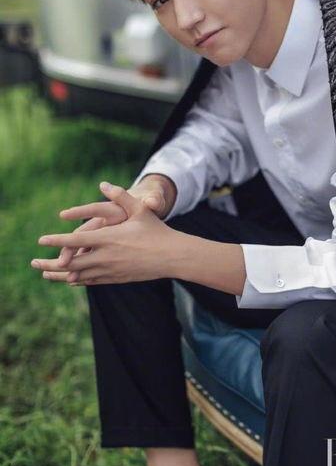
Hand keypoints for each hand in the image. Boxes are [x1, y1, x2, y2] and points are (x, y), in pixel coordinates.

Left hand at [32, 182, 185, 285]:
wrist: (172, 256)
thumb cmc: (156, 230)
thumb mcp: (139, 209)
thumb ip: (120, 196)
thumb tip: (103, 184)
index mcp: (108, 238)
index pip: (75, 240)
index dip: (56, 241)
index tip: (41, 240)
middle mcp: (106, 256)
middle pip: (70, 263)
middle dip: (49, 264)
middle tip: (33, 263)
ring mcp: (110, 270)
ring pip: (78, 276)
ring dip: (59, 275)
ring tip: (44, 274)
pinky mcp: (116, 278)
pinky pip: (91, 281)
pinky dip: (77, 280)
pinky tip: (69, 279)